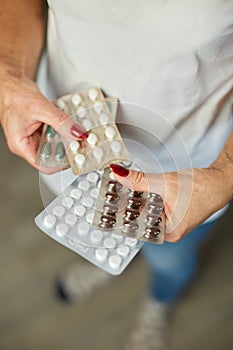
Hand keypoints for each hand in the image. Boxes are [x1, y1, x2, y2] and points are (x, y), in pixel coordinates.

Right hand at [0, 69, 86, 172]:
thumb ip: (61, 122)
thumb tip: (77, 133)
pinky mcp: (39, 128)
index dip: (61, 164)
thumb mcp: (40, 108)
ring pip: (54, 144)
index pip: (44, 165)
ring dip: (65, 138)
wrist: (11, 81)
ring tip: (75, 132)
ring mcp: (33, 136)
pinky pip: (54, 133)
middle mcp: (27, 143)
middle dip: (66, 149)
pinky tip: (68, 124)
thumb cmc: (14, 94)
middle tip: (80, 143)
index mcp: (21, 145)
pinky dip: (62, 129)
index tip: (75, 157)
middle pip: (51, 155)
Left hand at [110, 164, 227, 241]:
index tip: (105, 206)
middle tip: (108, 195)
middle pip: (140, 219)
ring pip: (146, 213)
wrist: (219, 181)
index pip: (136, 225)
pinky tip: (135, 191)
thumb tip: (118, 175)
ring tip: (118, 191)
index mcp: (168, 232)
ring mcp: (170, 224)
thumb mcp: (164, 182)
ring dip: (135, 201)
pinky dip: (145, 199)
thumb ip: (139, 180)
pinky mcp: (172, 215)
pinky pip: (153, 208)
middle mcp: (168, 232)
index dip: (120, 214)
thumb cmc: (201, 187)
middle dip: (125, 206)